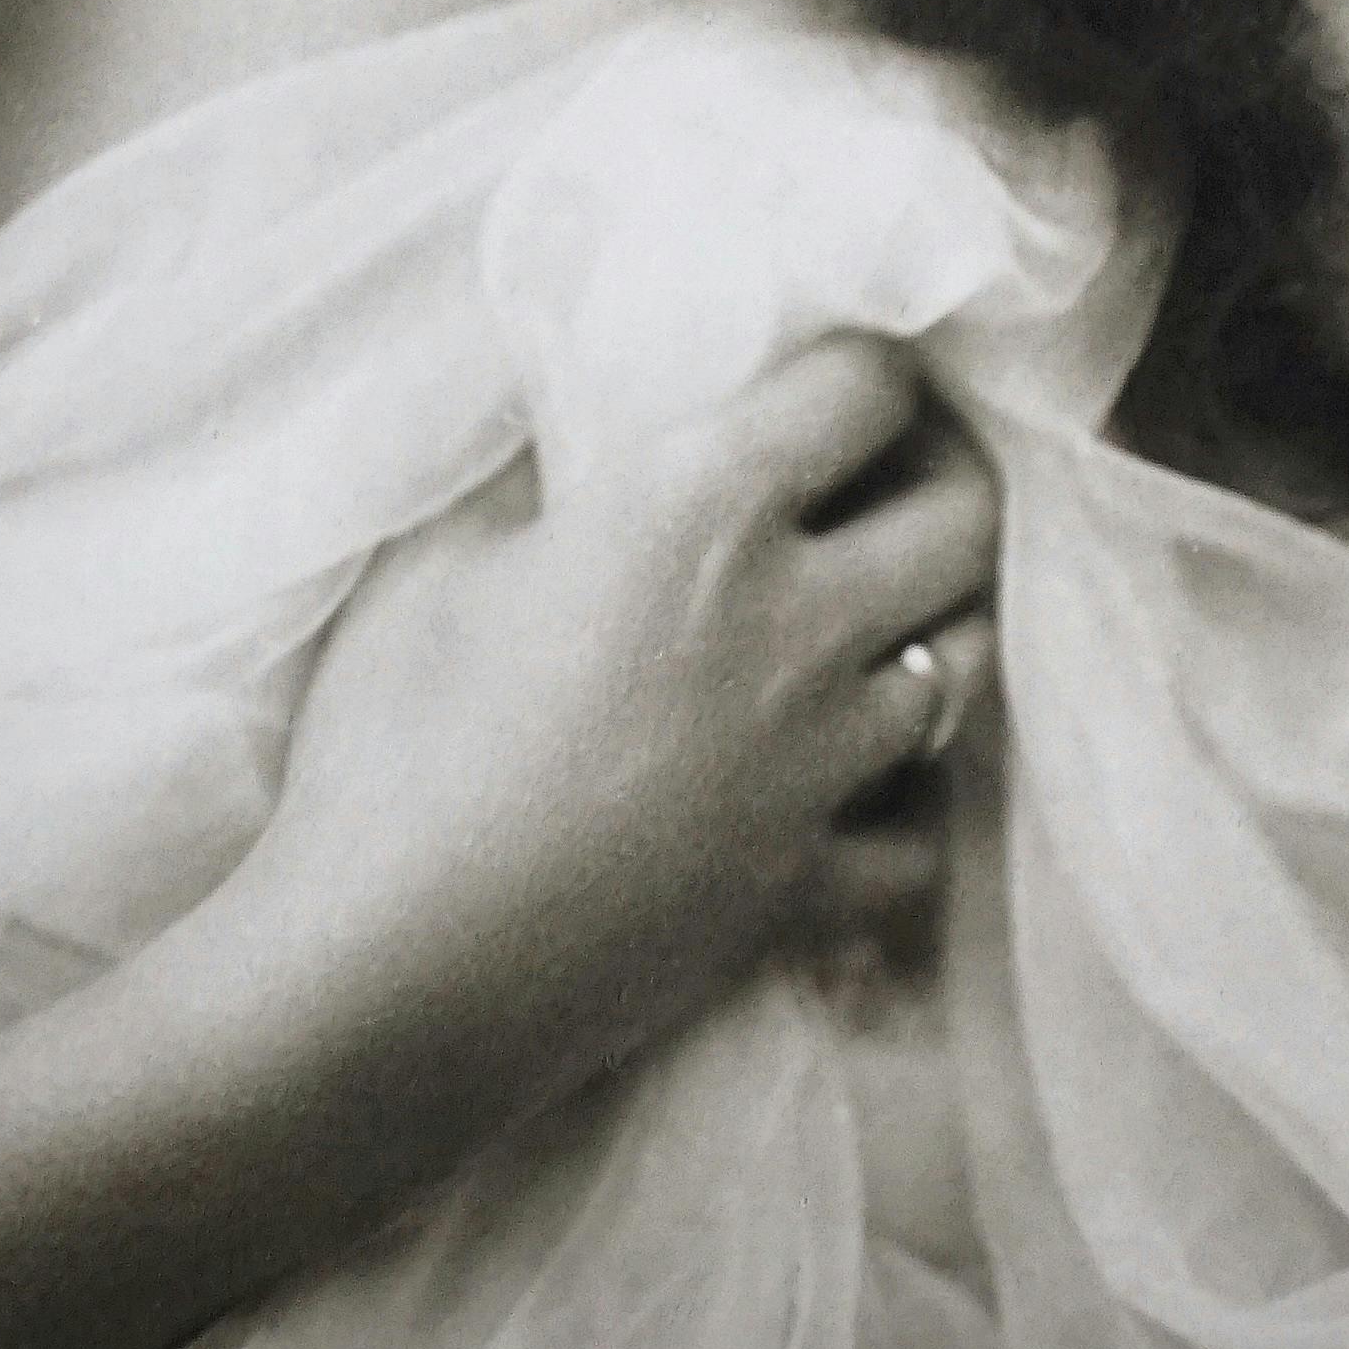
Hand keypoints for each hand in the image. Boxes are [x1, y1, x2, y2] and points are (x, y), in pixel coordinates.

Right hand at [215, 339, 996, 1114]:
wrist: (380, 977)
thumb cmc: (386, 749)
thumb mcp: (438, 560)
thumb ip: (539, 480)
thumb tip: (581, 430)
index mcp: (702, 508)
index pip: (866, 386)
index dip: (865, 371)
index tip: (834, 384)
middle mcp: (796, 622)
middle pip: (965, 519)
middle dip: (940, 485)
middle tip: (883, 489)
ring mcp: (819, 766)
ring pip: (968, 666)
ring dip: (937, 629)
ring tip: (877, 623)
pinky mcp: (809, 891)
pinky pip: (923, 835)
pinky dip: (906, 806)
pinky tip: (857, 788)